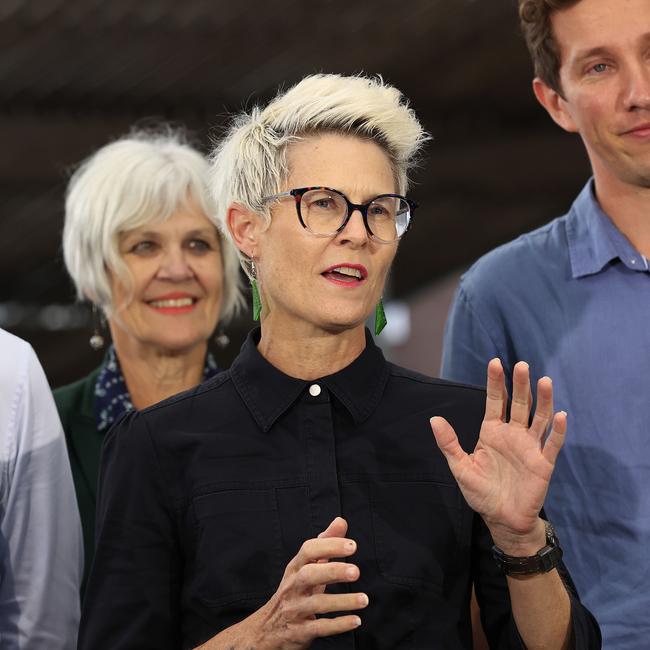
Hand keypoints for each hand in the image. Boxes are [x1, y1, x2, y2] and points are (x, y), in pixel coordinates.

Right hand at [249, 517, 367, 648]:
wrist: (267, 629)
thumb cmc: (294, 590)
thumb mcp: (305, 566)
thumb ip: (325, 543)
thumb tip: (340, 521)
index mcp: (295, 567)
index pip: (308, 550)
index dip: (330, 546)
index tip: (352, 545)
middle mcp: (293, 586)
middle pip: (309, 575)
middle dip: (333, 571)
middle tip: (356, 571)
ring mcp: (295, 609)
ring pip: (317, 604)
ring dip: (342, 601)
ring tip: (364, 599)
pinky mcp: (300, 631)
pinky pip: (319, 628)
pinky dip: (338, 625)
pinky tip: (356, 620)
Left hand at [430, 359, 565, 553]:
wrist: (502, 519)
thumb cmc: (481, 492)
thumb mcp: (460, 467)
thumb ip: (449, 443)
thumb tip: (434, 419)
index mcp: (491, 432)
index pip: (494, 401)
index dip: (495, 383)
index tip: (495, 362)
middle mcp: (512, 434)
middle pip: (518, 404)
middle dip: (520, 385)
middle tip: (522, 365)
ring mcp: (530, 447)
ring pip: (538, 418)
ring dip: (542, 400)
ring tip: (544, 381)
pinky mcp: (543, 463)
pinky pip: (552, 444)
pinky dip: (558, 430)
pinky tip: (560, 415)